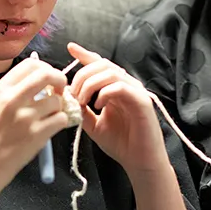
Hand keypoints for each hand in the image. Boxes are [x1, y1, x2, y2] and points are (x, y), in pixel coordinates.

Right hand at [0, 57, 68, 195]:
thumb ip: (16, 89)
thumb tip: (45, 79)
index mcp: (1, 89)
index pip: (31, 64)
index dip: (46, 68)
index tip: (49, 79)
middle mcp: (12, 99)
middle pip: (47, 75)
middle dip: (60, 80)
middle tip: (60, 90)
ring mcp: (25, 117)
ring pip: (57, 100)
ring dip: (59, 107)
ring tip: (49, 116)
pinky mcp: (37, 134)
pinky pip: (61, 119)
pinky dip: (61, 122)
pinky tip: (50, 127)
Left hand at [67, 42, 168, 174]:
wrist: (140, 161)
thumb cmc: (121, 143)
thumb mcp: (94, 125)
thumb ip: (82, 110)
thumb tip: (68, 97)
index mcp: (115, 88)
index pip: (100, 64)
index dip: (85, 55)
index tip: (70, 47)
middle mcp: (127, 85)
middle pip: (102, 64)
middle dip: (82, 75)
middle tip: (72, 93)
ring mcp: (135, 91)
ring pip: (110, 72)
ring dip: (90, 84)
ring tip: (82, 100)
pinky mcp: (142, 101)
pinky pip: (121, 86)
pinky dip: (105, 93)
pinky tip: (97, 106)